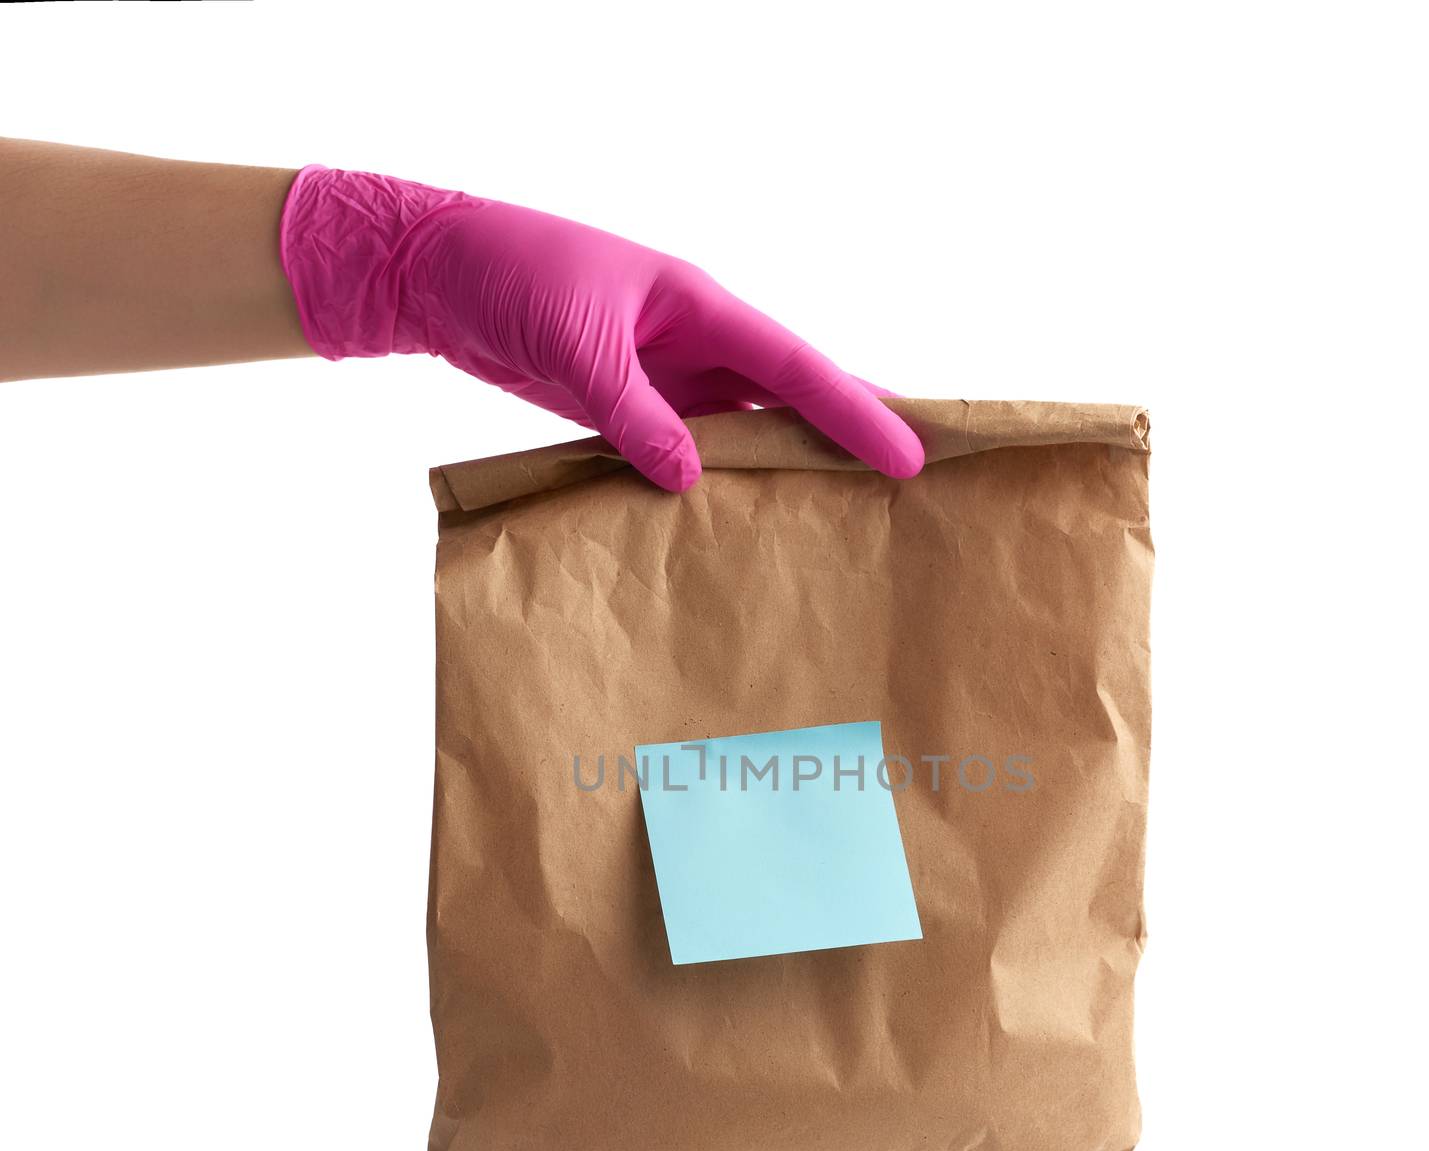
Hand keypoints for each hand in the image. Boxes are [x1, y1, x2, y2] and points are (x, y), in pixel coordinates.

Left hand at [279, 167, 924, 491]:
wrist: (437, 273)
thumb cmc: (510, 275)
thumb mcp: (577, 345)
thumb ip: (635, 413)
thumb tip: (689, 478)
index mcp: (698, 306)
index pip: (795, 366)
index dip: (854, 411)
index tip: (908, 452)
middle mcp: (696, 342)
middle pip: (788, 396)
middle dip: (847, 433)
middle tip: (910, 479)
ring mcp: (667, 377)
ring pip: (744, 429)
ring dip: (784, 467)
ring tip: (841, 513)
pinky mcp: (633, 407)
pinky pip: (689, 450)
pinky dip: (715, 483)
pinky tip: (739, 519)